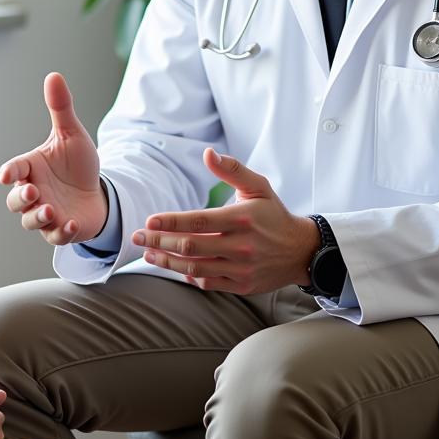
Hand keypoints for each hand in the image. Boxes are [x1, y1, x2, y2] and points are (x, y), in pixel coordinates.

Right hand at [0, 72, 108, 245]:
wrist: (96, 190)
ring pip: (31, 221)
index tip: (9, 174)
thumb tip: (54, 76)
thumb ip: (61, 108)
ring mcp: (45, 212)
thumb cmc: (76, 162)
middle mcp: (34, 192)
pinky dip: (61, 232)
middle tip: (33, 191)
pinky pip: (55, 236)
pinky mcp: (60, 229)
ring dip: (38, 217)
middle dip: (21, 198)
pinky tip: (71, 224)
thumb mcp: (71, 134)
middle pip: (15, 201)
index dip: (10, 172)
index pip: (14, 169)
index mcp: (32, 168)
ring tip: (51, 209)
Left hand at [130, 148, 320, 294]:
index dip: (171, 222)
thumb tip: (208, 153)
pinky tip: (173, 265)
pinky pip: (207, 282)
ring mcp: (241, 268)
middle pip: (191, 247)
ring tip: (148, 253)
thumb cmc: (274, 213)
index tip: (149, 221)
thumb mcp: (258, 186)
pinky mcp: (241, 285)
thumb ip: (232, 169)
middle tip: (138, 237)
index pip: (199, 222)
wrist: (301, 251)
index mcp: (242, 219)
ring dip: (167, 261)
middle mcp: (241, 246)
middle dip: (160, 242)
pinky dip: (187, 276)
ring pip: (195, 268)